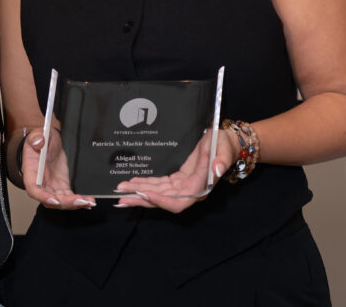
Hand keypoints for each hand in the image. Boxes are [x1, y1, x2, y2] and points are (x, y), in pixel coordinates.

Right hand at [20, 127, 94, 209]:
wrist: (48, 143)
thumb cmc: (40, 140)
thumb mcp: (38, 134)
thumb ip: (37, 138)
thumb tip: (39, 142)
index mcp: (31, 173)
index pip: (34, 189)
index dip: (44, 196)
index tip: (55, 199)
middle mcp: (41, 184)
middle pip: (51, 200)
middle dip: (65, 203)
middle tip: (80, 201)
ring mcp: (52, 187)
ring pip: (62, 201)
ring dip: (74, 204)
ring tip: (88, 202)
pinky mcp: (61, 187)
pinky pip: (69, 197)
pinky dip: (79, 200)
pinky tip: (89, 201)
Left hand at [113, 128, 235, 212]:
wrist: (224, 144)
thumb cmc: (225, 145)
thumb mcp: (225, 148)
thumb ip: (222, 159)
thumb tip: (217, 169)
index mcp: (201, 187)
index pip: (179, 201)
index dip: (161, 200)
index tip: (144, 194)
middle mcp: (190, 191)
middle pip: (163, 200)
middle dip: (142, 199)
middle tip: (121, 198)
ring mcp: (183, 186)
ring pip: (158, 193)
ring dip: (139, 191)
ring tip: (121, 189)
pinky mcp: (178, 180)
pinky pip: (159, 184)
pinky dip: (145, 183)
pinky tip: (132, 182)